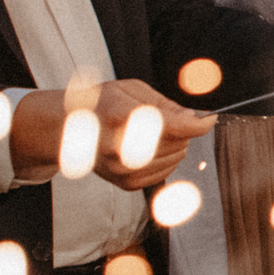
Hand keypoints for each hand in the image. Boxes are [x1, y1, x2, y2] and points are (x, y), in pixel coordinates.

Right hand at [14, 80, 213, 189]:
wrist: (65, 131)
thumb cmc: (100, 104)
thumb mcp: (130, 90)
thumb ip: (166, 104)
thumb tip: (195, 118)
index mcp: (120, 116)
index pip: (174, 126)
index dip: (198, 123)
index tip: (209, 119)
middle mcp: (119, 147)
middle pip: (179, 142)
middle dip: (181, 129)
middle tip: (161, 119)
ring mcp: (122, 169)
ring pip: (177, 157)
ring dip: (173, 144)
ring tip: (147, 132)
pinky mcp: (126, 184)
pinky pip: (167, 171)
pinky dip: (165, 158)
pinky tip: (144, 147)